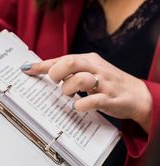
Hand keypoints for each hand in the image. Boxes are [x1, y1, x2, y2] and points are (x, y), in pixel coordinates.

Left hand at [22, 53, 152, 132]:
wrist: (137, 95)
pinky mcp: (110, 99)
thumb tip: (48, 71)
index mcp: (89, 60)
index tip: (27, 68)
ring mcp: (103, 83)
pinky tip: (79, 107)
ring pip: (81, 79)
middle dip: (56, 72)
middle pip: (71, 62)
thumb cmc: (108, 84)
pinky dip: (82, 104)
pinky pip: (93, 100)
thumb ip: (72, 71)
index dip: (43, 64)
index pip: (62, 58)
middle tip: (55, 82)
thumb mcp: (91, 72)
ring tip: (69, 95)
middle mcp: (96, 68)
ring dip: (69, 89)